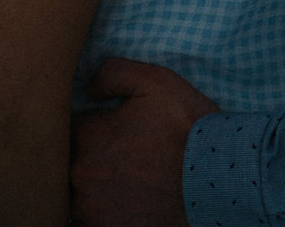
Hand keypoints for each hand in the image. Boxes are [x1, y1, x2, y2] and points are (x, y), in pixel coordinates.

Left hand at [70, 59, 219, 226]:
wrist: (217, 180)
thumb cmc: (187, 128)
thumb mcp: (155, 81)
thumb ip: (112, 73)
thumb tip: (88, 87)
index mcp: (89, 137)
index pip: (66, 127)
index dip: (85, 124)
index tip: (104, 125)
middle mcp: (82, 176)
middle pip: (68, 162)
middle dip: (87, 154)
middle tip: (116, 152)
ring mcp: (93, 211)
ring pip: (77, 194)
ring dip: (93, 185)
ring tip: (123, 178)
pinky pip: (88, 221)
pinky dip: (102, 210)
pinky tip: (124, 200)